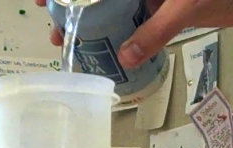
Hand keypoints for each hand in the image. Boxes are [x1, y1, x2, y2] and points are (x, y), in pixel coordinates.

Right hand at [38, 0, 232, 68]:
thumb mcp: (185, 6)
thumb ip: (155, 30)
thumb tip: (127, 58)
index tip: (47, 2)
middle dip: (76, 8)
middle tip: (55, 29)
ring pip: (117, 7)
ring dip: (97, 25)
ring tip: (72, 43)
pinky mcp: (170, 8)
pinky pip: (140, 22)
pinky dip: (125, 35)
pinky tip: (112, 52)